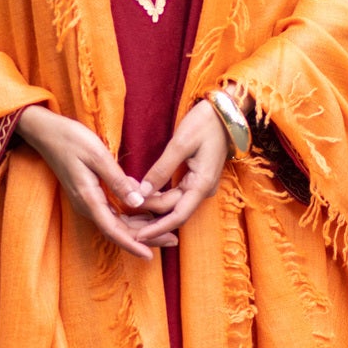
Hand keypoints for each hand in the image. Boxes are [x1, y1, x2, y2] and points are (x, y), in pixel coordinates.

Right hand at [16, 105, 178, 262]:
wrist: (46, 132)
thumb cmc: (70, 139)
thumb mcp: (97, 155)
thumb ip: (117, 181)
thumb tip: (137, 203)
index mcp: (89, 198)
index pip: (113, 230)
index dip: (132, 245)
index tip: (150, 256)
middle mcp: (87, 205)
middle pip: (118, 231)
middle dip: (145, 239)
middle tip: (172, 240)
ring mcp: (87, 201)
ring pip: (116, 223)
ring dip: (140, 229)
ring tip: (165, 231)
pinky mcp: (89, 195)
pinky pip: (112, 213)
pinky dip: (131, 217)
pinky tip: (147, 213)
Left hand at [135, 99, 231, 243]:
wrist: (225, 111)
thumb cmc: (205, 124)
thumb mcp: (180, 144)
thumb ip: (162, 169)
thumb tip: (143, 191)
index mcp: (202, 185)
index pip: (178, 216)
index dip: (157, 228)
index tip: (138, 236)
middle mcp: (202, 189)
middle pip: (172, 210)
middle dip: (148, 214)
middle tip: (122, 212)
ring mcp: (200, 184)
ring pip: (172, 203)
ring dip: (151, 204)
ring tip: (127, 200)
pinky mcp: (195, 178)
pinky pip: (175, 194)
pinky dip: (158, 195)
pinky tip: (141, 191)